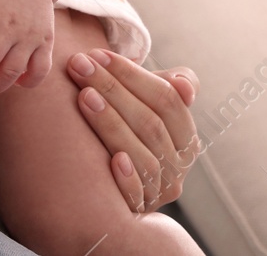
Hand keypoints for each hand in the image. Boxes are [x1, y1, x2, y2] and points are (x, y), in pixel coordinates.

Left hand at [67, 48, 200, 212]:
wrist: (109, 184)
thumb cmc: (128, 128)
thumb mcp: (150, 105)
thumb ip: (169, 87)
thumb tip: (183, 85)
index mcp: (187, 137)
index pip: (167, 100)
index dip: (133, 75)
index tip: (97, 55)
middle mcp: (179, 166)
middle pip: (151, 124)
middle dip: (113, 89)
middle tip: (79, 66)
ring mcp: (160, 191)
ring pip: (143, 156)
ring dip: (112, 125)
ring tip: (83, 96)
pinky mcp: (138, 211)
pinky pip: (137, 197)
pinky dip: (127, 178)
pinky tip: (111, 160)